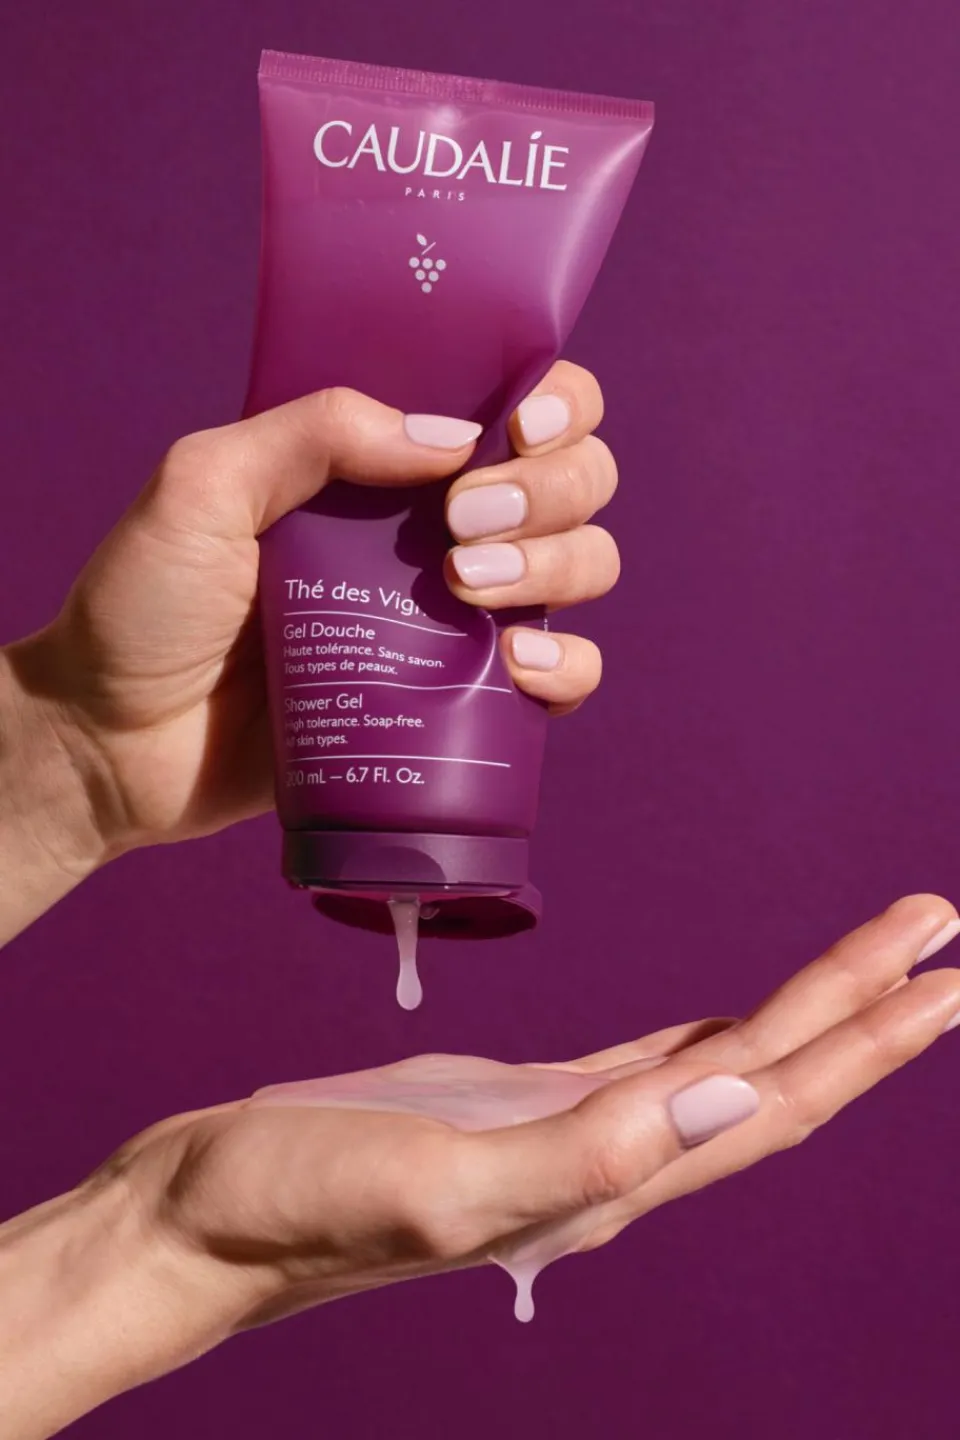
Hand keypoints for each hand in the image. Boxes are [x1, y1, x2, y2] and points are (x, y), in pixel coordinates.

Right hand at [3, 896, 954, 1435]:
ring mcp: (567, 1132)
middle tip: (943, 929)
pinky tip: (729, 1020)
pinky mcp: (518, 1105)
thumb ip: (582, 1153)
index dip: (867, 1030)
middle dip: (868, 1005)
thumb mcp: (438, 1177)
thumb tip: (724, 1107)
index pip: (775, 1095)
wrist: (201, 1218)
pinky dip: (710, 1031)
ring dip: (806, 1013)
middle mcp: (610, 1160)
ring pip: (722, 1065)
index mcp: (608, 1176)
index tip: (944, 967)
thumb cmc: (294, 1204)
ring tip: (871, 961)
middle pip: (773, 1074)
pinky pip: (646, 1062)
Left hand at [7, 363, 616, 863]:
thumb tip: (447, 438)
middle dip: (551, 489)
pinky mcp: (458, 707)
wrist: (116, 745)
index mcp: (384, 467)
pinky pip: (561, 680)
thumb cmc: (144, 606)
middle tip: (461, 524)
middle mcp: (436, 533)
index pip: (514, 407)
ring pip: (583, 568)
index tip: (512, 429)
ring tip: (470, 589)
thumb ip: (314, 433)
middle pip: (575, 482)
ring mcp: (455, 621)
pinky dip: (566, 668)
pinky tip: (518, 667)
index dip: (553, 404)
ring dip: (559, 565)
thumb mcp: (204, 486)